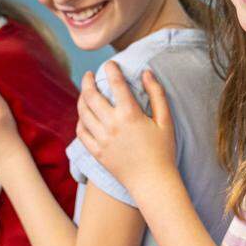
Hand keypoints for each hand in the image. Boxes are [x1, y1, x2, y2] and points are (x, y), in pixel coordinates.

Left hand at [77, 62, 177, 193]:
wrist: (152, 182)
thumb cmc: (163, 151)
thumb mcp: (165, 120)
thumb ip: (156, 94)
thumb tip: (146, 72)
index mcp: (130, 114)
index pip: (115, 84)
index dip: (111, 70)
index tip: (110, 63)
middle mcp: (112, 125)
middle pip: (91, 96)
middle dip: (88, 81)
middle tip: (89, 75)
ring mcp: (101, 139)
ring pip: (83, 113)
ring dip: (81, 99)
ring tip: (85, 92)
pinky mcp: (96, 152)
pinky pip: (81, 132)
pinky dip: (80, 121)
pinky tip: (84, 116)